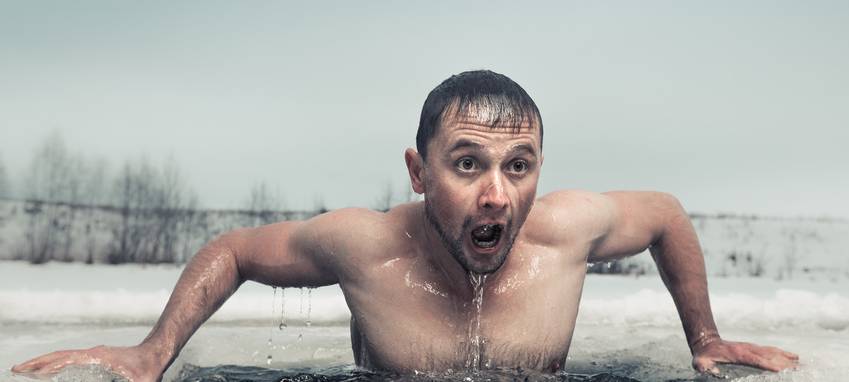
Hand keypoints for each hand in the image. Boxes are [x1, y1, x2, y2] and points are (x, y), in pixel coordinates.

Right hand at [11, 344, 166, 381]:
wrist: (158, 351)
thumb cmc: (151, 367)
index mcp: (99, 357)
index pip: (67, 359)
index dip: (49, 365)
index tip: (30, 372)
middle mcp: (93, 352)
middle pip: (59, 355)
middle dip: (37, 362)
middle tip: (16, 369)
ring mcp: (94, 353)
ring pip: (63, 355)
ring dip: (44, 361)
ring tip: (25, 369)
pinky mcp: (97, 356)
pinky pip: (70, 358)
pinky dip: (56, 362)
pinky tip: (49, 370)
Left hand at [692, 338, 798, 375]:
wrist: (707, 341)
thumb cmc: (704, 355)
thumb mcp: (700, 362)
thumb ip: (703, 367)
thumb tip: (707, 370)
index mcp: (737, 354)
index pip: (755, 359)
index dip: (766, 364)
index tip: (779, 369)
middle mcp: (748, 349)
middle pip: (769, 356)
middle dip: (783, 363)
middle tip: (799, 369)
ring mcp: (752, 347)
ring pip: (773, 352)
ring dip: (787, 357)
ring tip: (801, 363)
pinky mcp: (755, 348)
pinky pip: (772, 350)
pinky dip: (784, 353)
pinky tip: (795, 357)